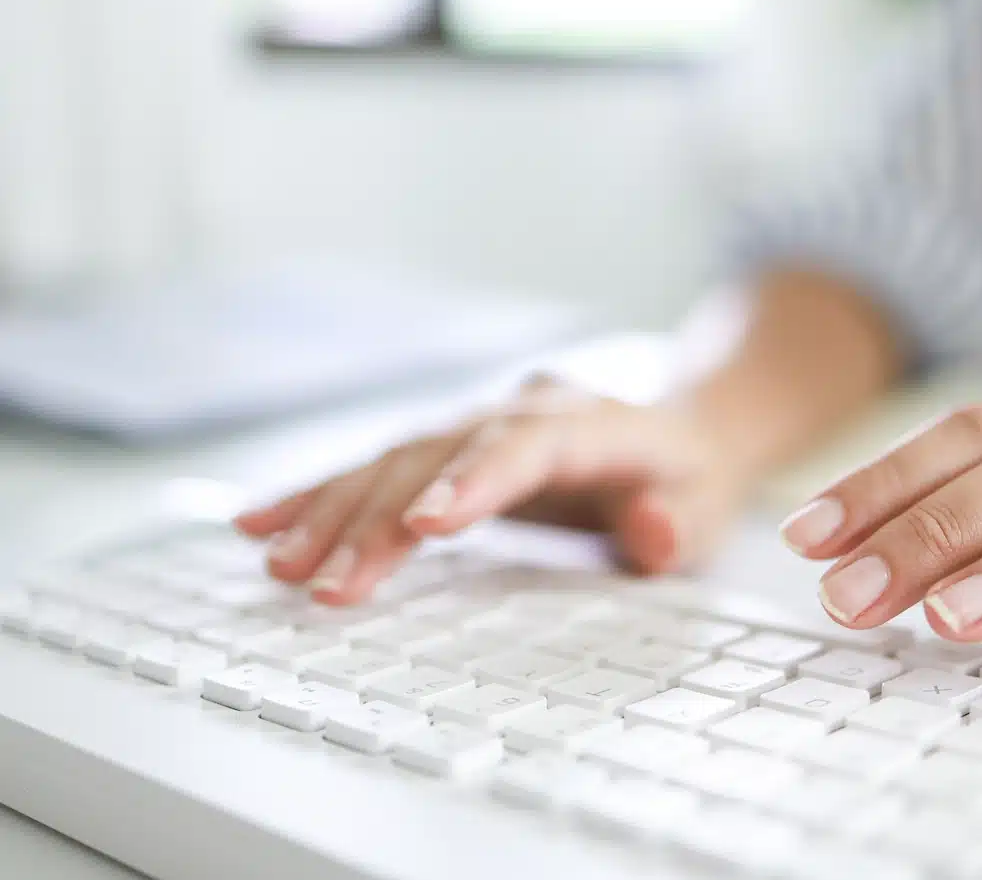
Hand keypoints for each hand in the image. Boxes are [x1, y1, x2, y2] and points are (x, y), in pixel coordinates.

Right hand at [235, 382, 750, 604]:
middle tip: (324, 581)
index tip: (423, 526)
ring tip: (277, 559)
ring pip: (395, 459)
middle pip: (441, 457)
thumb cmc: (686, 482)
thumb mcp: (706, 510)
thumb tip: (652, 532)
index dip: (473, 482)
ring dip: (333, 510)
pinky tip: (263, 520)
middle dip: (378, 519)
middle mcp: (522, 412)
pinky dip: (321, 495)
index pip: (526, 446)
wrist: (675, 435)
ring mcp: (479, 425)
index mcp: (592, 422)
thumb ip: (678, 524)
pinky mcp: (447, 448)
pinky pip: (377, 468)